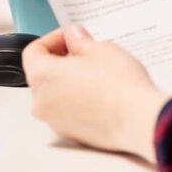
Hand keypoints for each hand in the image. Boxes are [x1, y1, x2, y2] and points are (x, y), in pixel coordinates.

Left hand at [23, 24, 168, 163]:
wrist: (138, 120)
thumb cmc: (119, 84)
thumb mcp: (100, 49)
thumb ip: (80, 41)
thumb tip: (74, 37)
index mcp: (42, 76)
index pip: (33, 52)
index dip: (53, 39)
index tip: (71, 38)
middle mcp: (42, 101)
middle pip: (42, 74)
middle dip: (61, 60)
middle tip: (86, 52)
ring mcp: (55, 121)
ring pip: (55, 93)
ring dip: (69, 80)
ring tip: (97, 73)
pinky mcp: (71, 134)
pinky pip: (67, 111)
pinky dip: (78, 100)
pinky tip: (101, 93)